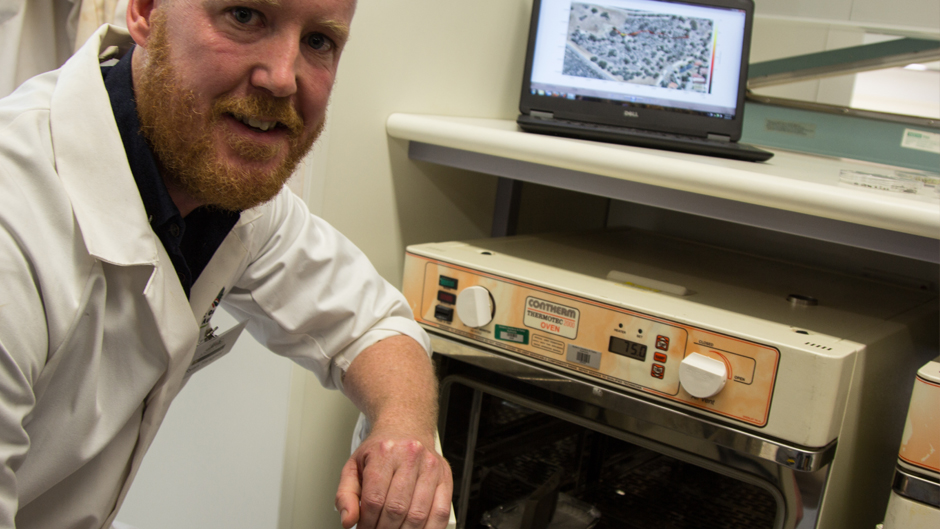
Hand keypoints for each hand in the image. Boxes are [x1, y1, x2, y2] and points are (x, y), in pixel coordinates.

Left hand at [335, 429, 452, 528]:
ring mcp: (431, 466)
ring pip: (418, 514)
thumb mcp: (353, 467)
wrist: (405, 427)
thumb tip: (348, 520)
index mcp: (384, 452)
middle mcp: (410, 456)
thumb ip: (345, 495)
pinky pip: (441, 512)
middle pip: (396, 508)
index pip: (374, 499)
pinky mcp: (446, 477)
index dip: (367, 523)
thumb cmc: (380, 450)